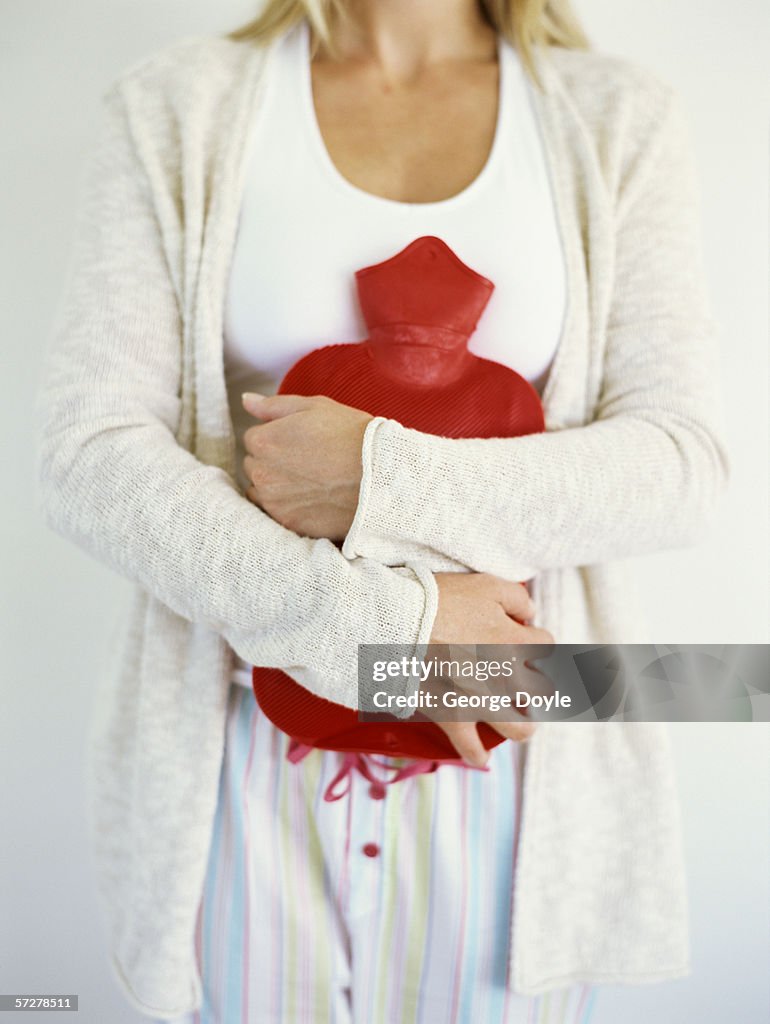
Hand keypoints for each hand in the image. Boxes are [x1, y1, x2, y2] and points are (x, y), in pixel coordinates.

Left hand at [241, 392, 372, 540]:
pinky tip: (309, 499)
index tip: (300, 442)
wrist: (380, 477)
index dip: (277, 437)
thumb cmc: (350, 435)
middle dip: (272, 462)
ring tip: (308, 481)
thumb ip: (273, 405)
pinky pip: (275, 513)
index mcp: (263, 440)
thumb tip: (246, 401)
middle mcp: (260, 472)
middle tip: (307, 461)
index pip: (254, 438)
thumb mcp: (314, 407)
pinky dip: (286, 507)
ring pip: (261, 490)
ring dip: (276, 486)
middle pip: (254, 465)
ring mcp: (272, 501)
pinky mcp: (287, 522)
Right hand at [429, 571, 553, 766]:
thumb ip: (517, 597)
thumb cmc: (440, 600)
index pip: (547, 645)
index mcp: (516, 641)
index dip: (535, 638)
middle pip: (544, 691)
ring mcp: (482, 702)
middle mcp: (507, 676)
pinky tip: (480, 755)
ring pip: (522, 729)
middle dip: (538, 683)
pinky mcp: (454, 718)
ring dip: (524, 725)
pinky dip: (478, 755)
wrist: (397, 625)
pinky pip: (473, 750)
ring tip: (517, 719)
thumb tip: (530, 613)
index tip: (522, 635)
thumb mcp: (486, 584)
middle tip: (523, 678)